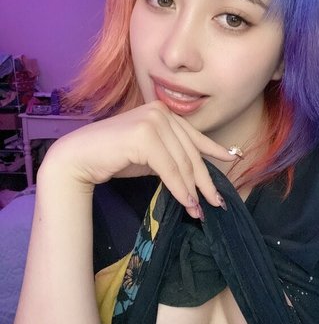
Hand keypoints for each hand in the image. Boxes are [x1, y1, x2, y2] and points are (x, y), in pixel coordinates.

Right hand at [41, 101, 235, 217]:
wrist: (79, 157)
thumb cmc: (114, 157)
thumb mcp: (151, 155)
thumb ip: (172, 156)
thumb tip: (198, 176)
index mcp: (164, 113)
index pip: (194, 136)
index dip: (215, 150)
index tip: (233, 159)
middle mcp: (161, 112)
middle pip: (191, 152)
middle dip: (205, 180)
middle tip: (217, 202)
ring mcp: (152, 121)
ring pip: (182, 163)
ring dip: (193, 190)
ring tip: (200, 210)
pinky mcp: (144, 136)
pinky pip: (169, 169)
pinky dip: (180, 188)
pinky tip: (187, 203)